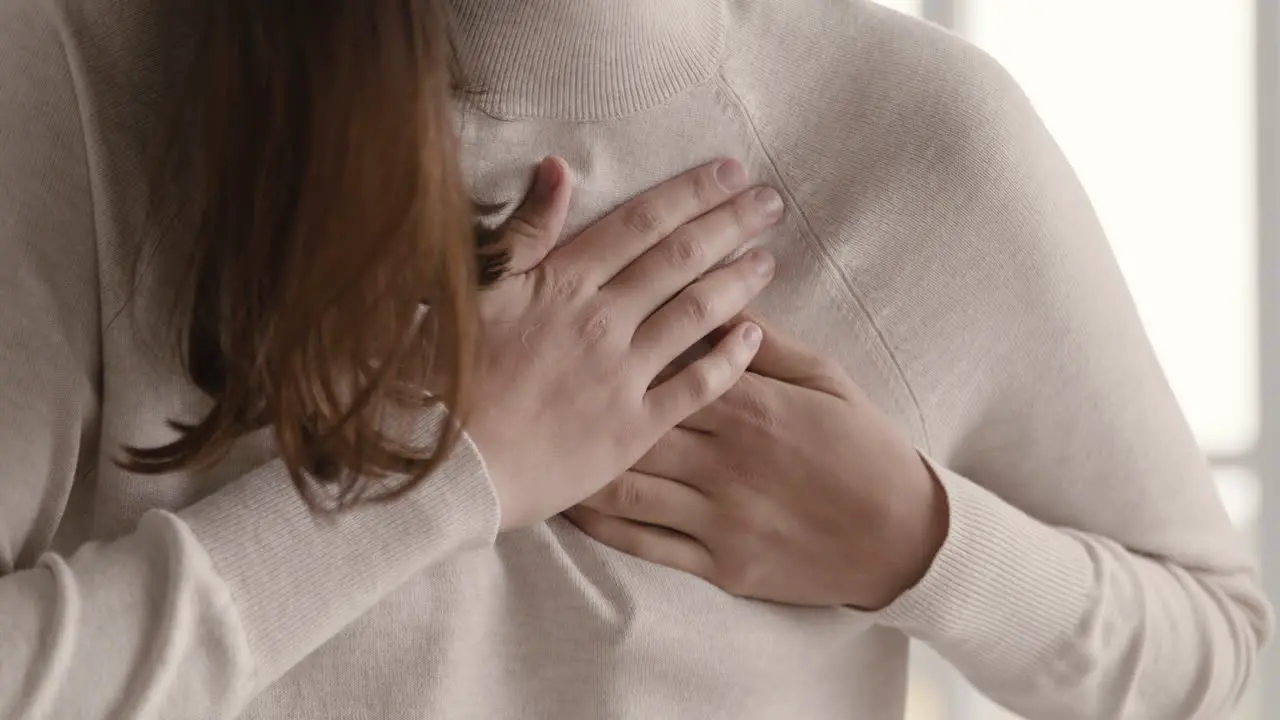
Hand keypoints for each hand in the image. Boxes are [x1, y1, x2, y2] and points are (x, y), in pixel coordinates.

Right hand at [466, 157, 786, 531]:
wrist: (451, 465)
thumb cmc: (449, 376)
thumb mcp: (476, 290)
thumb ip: (525, 231)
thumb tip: (558, 167)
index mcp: (565, 281)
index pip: (643, 223)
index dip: (691, 192)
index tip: (731, 171)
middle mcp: (604, 320)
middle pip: (680, 259)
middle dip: (730, 223)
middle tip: (771, 203)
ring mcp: (622, 375)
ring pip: (696, 315)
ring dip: (737, 282)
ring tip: (768, 260)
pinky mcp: (634, 428)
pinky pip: (696, 387)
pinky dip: (730, 359)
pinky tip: (754, 336)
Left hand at [566, 316, 948, 609]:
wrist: (902, 537)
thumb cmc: (864, 448)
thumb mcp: (827, 380)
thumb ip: (768, 343)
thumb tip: (721, 301)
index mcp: (751, 406)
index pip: (668, 364)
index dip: (621, 345)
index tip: (583, 326)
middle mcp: (725, 460)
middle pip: (632, 422)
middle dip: (583, 402)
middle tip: (540, 382)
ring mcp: (719, 516)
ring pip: (626, 487)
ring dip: (577, 466)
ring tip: (541, 444)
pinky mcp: (719, 563)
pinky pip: (644, 544)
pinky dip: (600, 524)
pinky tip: (571, 504)